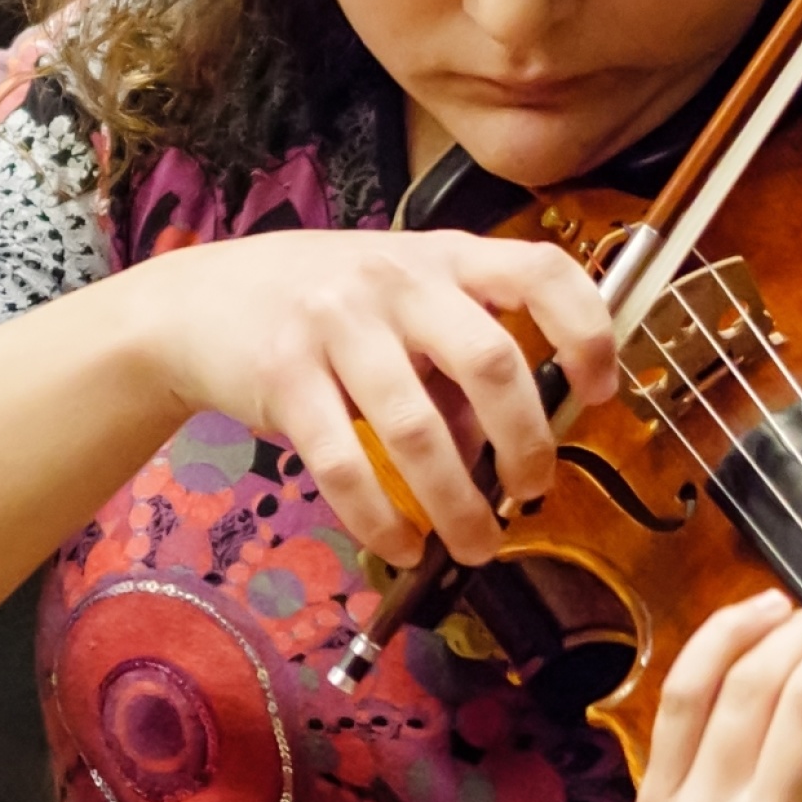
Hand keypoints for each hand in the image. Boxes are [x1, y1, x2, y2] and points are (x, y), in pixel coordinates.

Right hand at [124, 229, 616, 565]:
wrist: (200, 300)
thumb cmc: (327, 307)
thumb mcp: (403, 309)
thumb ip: (457, 367)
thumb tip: (509, 454)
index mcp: (445, 255)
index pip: (542, 271)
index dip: (588, 332)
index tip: (601, 393)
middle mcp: (398, 279)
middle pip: (492, 364)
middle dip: (527, 445)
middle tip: (534, 492)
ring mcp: (337, 323)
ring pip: (420, 431)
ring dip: (460, 504)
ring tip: (478, 544)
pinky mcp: (284, 376)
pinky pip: (345, 465)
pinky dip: (381, 521)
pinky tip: (401, 546)